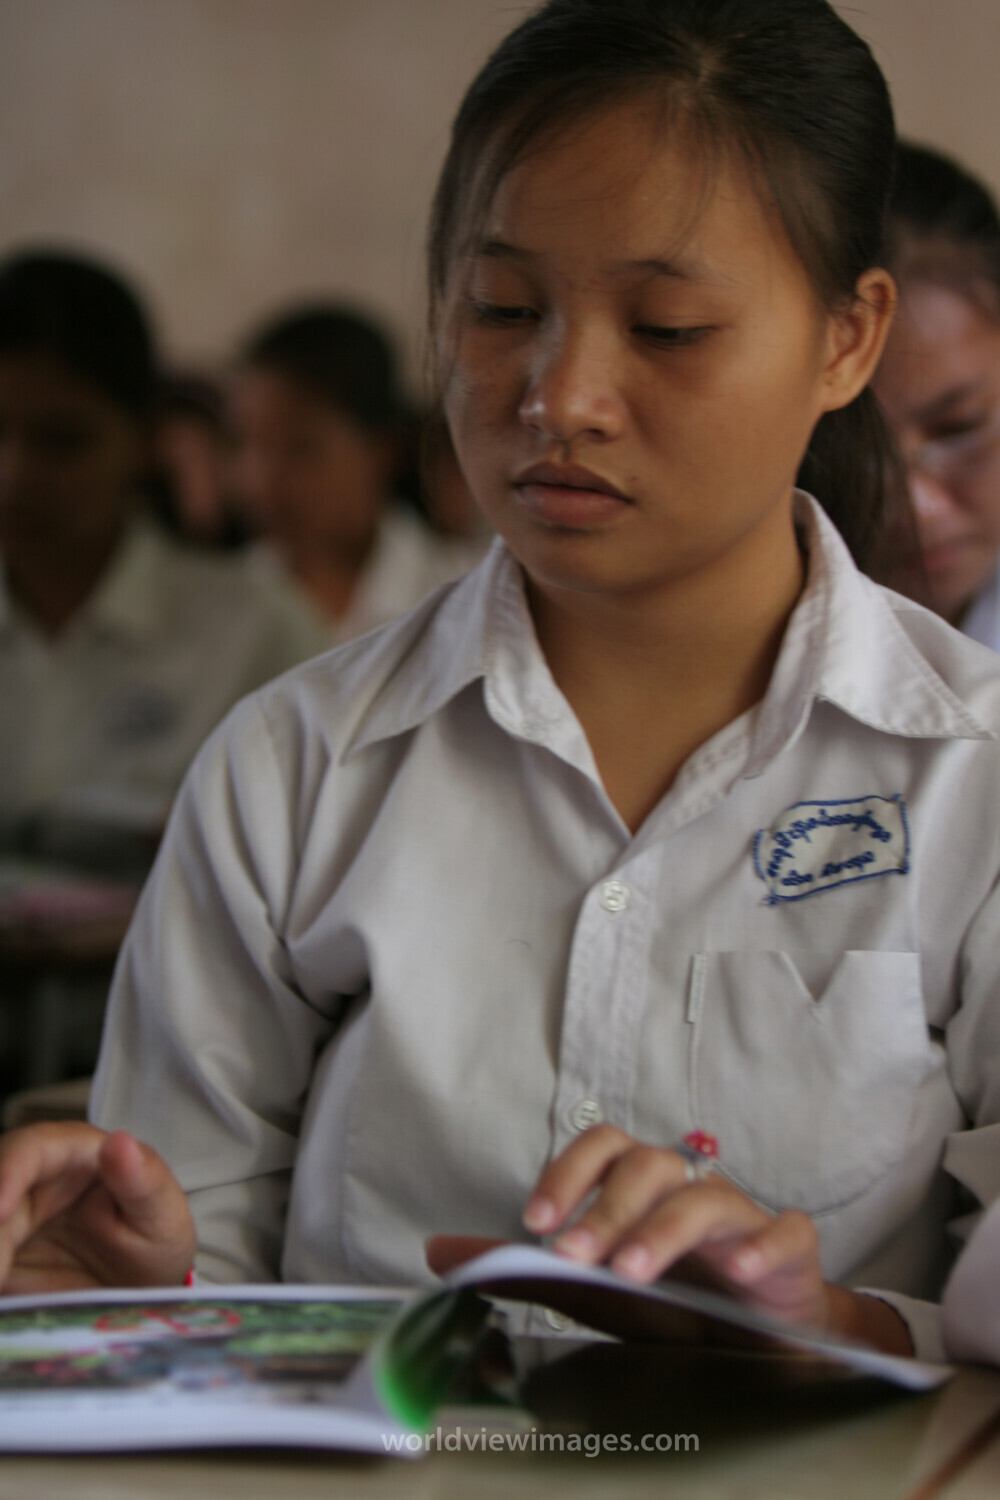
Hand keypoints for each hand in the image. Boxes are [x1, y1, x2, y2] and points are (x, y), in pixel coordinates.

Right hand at [0, 1122, 195, 1294]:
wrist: (138, 1293)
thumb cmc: (154, 1241)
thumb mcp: (163, 1217)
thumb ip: (144, 1180)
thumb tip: (119, 1141)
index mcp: (75, 1153)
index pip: (30, 1148)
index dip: (8, 1172)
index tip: (0, 1210)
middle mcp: (33, 1180)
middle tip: (2, 1275)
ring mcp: (9, 1218)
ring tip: (7, 1286)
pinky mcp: (0, 1251)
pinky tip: (6, 1299)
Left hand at [521, 1125, 911, 1353]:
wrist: (773, 1336)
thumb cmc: (686, 1300)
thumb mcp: (609, 1286)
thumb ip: (541, 1267)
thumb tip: (454, 1252)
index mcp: (647, 1187)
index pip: (605, 1148)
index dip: (568, 1173)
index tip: (536, 1220)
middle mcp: (692, 1188)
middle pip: (648, 1165)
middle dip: (606, 1207)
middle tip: (573, 1254)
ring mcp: (743, 1215)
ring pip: (704, 1199)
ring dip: (662, 1230)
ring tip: (632, 1270)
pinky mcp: (792, 1247)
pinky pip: (785, 1232)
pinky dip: (761, 1247)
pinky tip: (739, 1269)